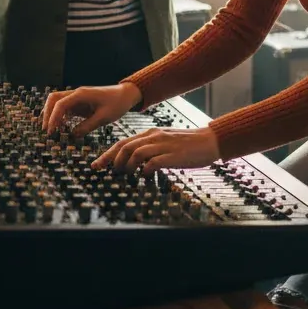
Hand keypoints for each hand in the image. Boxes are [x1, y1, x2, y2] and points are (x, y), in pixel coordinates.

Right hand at [41, 82, 142, 136]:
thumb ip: (87, 126)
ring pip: (57, 103)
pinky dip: (60, 117)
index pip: (60, 104)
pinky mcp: (80, 104)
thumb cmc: (117, 103)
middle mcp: (77, 94)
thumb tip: (72, 136)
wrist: (126, 95)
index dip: (53, 117)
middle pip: (53, 99)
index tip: (51, 131)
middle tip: (47, 130)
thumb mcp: (104, 117)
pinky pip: (65, 109)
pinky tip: (61, 128)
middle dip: (47, 114)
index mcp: (82, 94)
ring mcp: (77, 98)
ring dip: (52, 115)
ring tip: (52, 131)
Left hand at [92, 126, 219, 174]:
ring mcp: (163, 145)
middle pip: (125, 147)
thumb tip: (134, 161)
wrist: (211, 140)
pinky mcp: (172, 155)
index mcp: (151, 133)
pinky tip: (146, 176)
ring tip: (129, 174)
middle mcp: (154, 137)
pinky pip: (152, 163)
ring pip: (135, 153)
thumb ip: (151, 147)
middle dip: (113, 161)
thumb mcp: (166, 141)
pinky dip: (145, 171)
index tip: (96, 165)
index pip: (123, 142)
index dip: (107, 154)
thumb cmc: (189, 143)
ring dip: (128, 166)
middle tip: (112, 173)